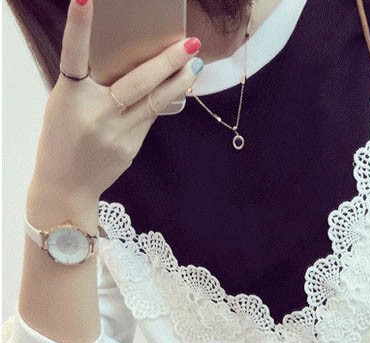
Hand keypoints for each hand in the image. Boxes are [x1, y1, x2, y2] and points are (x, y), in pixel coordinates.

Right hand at [34, 0, 203, 198]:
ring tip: (195, 63)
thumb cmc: (63, 137)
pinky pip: (149, 119)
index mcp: (70, 96)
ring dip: (177, 82)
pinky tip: (174, 87)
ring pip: (153, 103)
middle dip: (166, 62)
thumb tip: (128, 63)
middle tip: (189, 43)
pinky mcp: (130, 148)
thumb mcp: (64, 104)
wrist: (67, 186)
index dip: (78, 28)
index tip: (85, 0)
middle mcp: (95, 114)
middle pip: (136, 84)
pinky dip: (161, 101)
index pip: (73, 56)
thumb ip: (88, 84)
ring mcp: (116, 134)